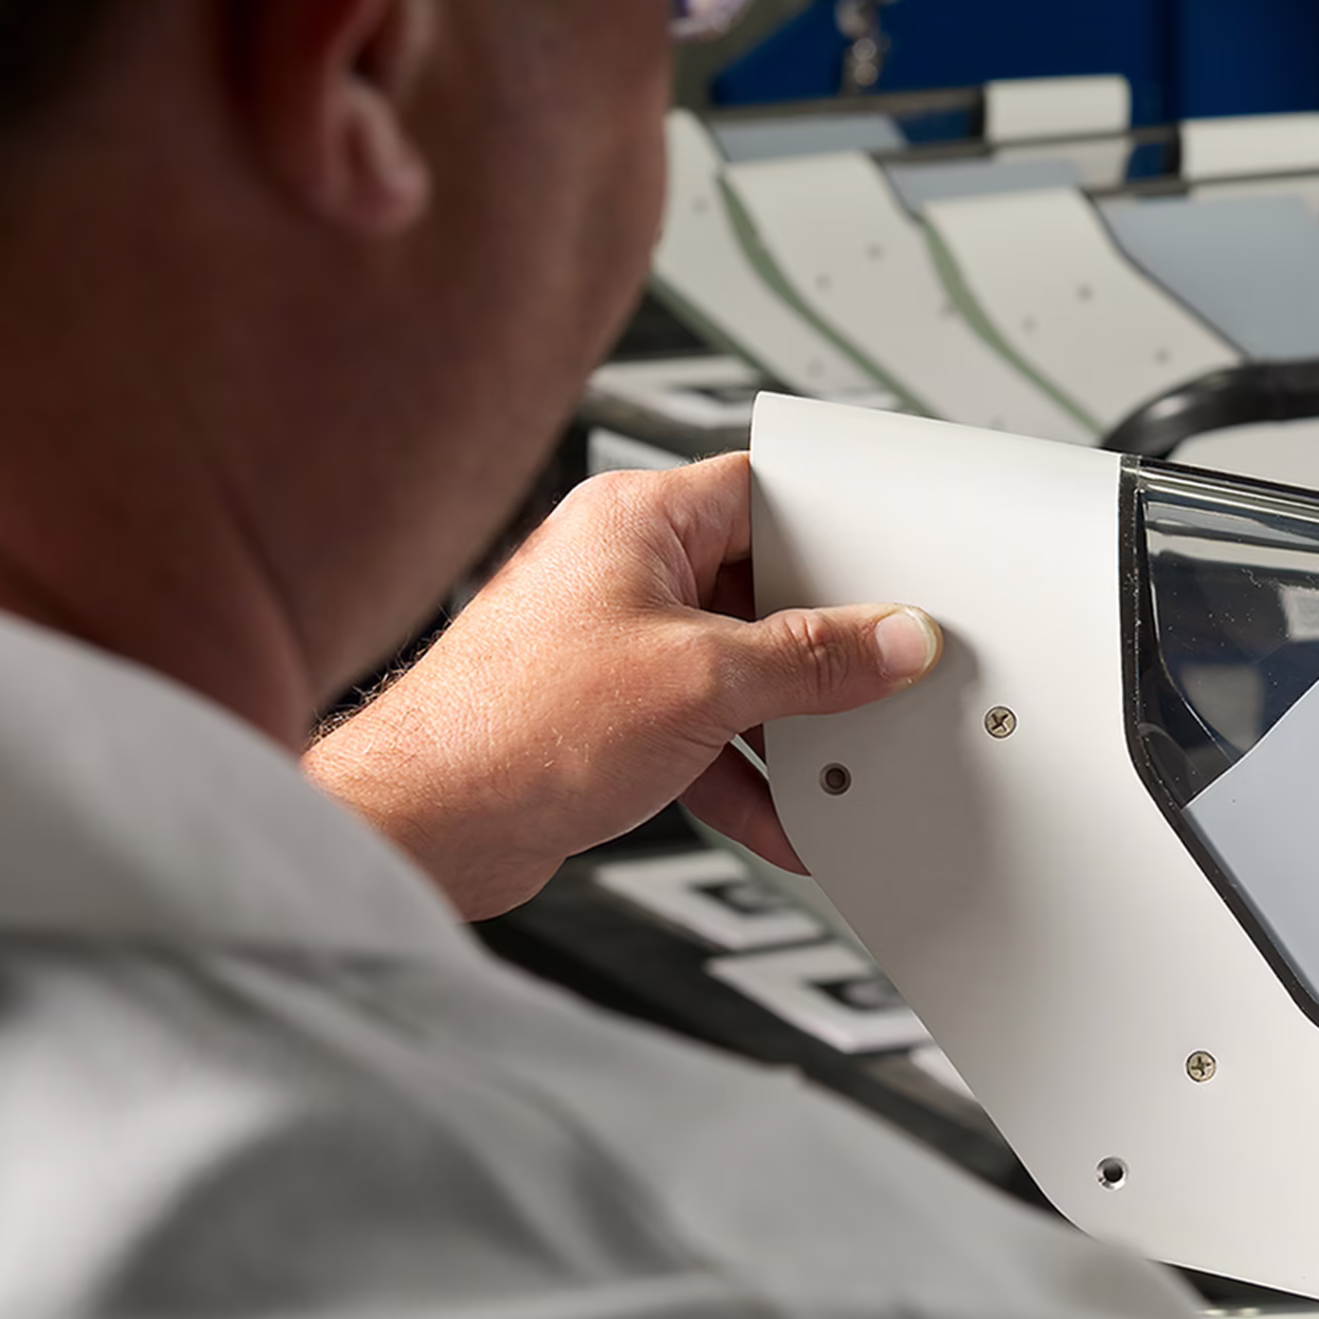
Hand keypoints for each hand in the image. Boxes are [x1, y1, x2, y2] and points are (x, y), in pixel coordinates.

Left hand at [308, 455, 939, 918]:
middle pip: (761, 590)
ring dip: (783, 724)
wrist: (425, 826)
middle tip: (876, 677)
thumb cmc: (510, 725)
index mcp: (636, 519)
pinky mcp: (606, 718)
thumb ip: (812, 660)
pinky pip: (702, 731)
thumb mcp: (703, 682)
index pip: (768, 493)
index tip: (893, 573)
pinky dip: (743, 774)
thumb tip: (890, 641)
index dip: (840, 531)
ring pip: (735, 670)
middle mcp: (620, 570)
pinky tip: (783, 817)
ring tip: (830, 759)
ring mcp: (612, 646)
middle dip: (820, 649)